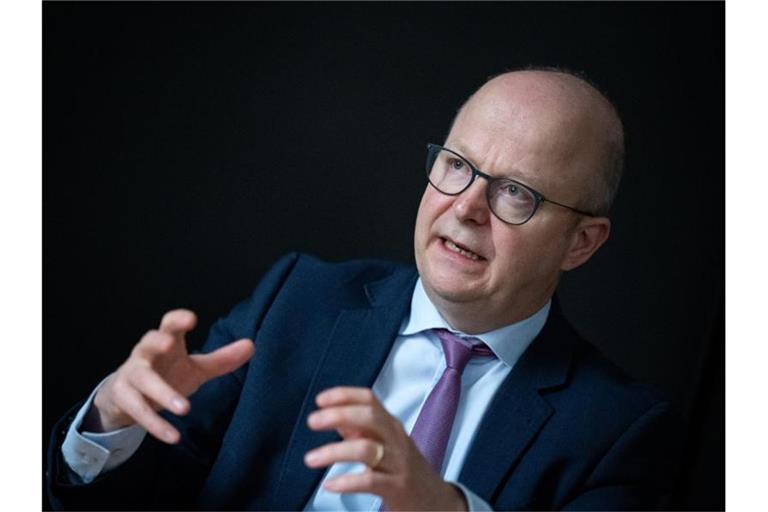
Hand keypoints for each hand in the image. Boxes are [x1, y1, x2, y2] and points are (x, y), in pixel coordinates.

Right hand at [87, 309, 253, 443]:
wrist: (125, 396)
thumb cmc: (166, 373)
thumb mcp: (195, 368)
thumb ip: (221, 359)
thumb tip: (252, 346)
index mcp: (166, 342)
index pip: (169, 325)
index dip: (177, 320)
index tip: (191, 319)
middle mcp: (145, 354)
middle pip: (147, 343)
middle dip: (156, 342)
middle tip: (169, 344)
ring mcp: (131, 375)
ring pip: (143, 380)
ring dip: (162, 393)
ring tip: (185, 408)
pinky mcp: (123, 398)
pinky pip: (138, 410)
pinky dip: (156, 424)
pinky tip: (173, 436)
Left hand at [304, 387, 466, 510]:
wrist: (437, 503)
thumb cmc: (405, 471)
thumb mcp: (386, 445)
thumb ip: (360, 430)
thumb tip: (333, 418)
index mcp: (391, 426)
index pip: (369, 399)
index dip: (344, 395)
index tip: (320, 399)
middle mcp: (396, 440)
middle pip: (369, 417)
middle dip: (338, 415)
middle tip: (312, 421)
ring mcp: (398, 463)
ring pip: (366, 449)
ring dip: (334, 452)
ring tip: (310, 459)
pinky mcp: (397, 487)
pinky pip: (370, 481)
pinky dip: (347, 482)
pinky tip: (330, 485)